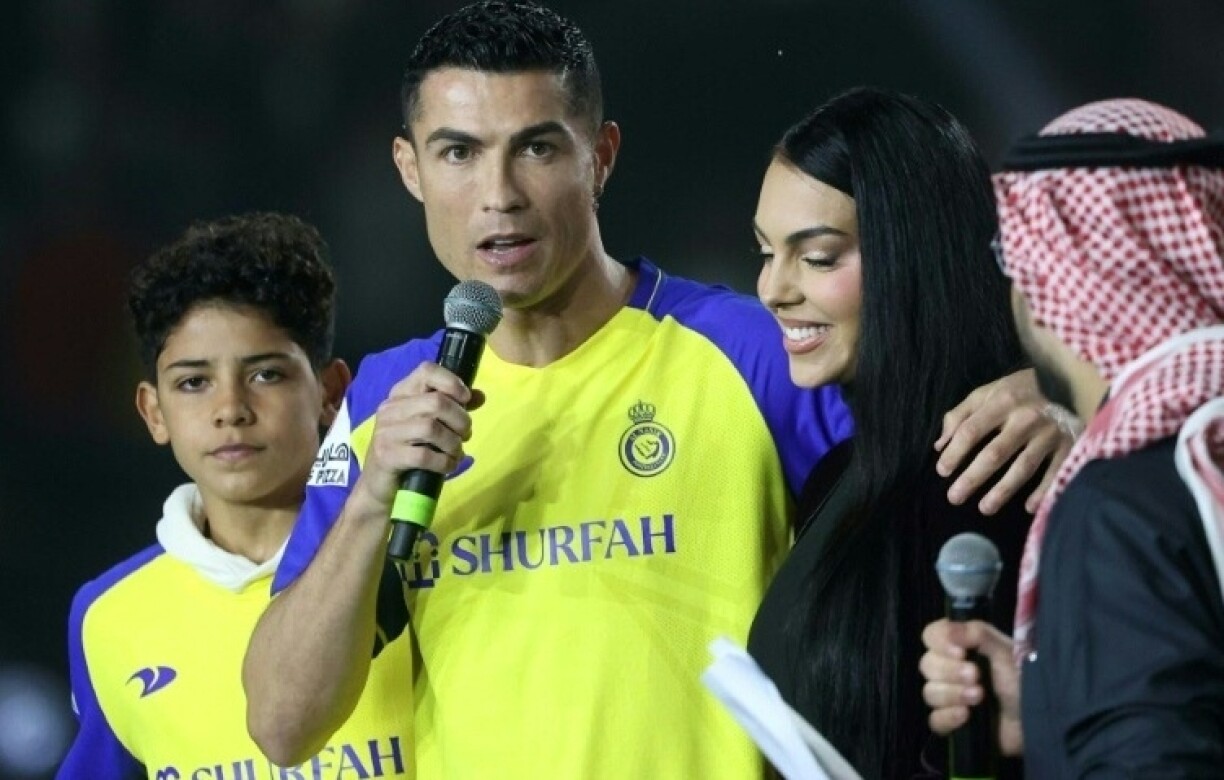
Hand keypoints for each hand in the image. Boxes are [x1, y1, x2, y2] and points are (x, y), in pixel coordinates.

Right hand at [350, 362, 483, 516]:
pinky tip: (447, 466)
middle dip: (460, 420)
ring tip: (456, 453)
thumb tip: (479, 396)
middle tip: (465, 435)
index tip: (465, 400)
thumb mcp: (429, 425)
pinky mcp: (387, 456)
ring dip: (453, 444)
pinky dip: (443, 462)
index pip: (427, 371)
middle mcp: (391, 408)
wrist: (379, 484)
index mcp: (401, 394)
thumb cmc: (408, 450)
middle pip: (436, 402)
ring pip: (432, 428)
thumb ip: (453, 408)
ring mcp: (387, 432)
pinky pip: (424, 456)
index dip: (452, 382)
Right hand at [920, 619, 1022, 756]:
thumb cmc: (1023, 679)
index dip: (939, 642)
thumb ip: (977, 633)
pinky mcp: (953, 723)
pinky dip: (948, 717)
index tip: (959, 651)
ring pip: (929, 692)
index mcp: (962, 646)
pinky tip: (966, 716)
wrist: (1040, 719)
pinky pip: (934, 720)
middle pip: (926, 664)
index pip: (931, 635)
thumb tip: (947, 629)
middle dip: (949, 671)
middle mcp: (951, 669)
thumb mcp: (1005, 651)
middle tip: (976, 676)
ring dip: (952, 694)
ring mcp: (951, 697)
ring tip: (979, 697)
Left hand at [935, 369, 1079, 513]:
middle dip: (973, 477)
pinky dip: (1043, 491)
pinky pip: (1055, 471)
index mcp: (1002, 402)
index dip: (955, 452)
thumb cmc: (1020, 390)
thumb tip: (940, 445)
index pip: (972, 430)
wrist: (1071, 381)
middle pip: (995, 453)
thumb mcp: (988, 392)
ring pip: (1023, 466)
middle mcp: (1026, 418)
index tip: (942, 471)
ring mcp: (1049, 433)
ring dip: (1003, 490)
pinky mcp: (1069, 444)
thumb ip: (961, 414)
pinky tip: (1030, 507)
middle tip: (954, 497)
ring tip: (984, 508)